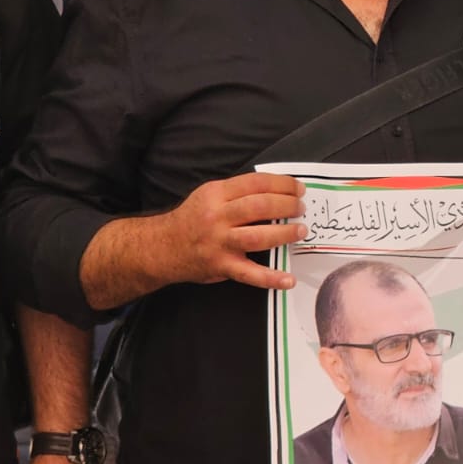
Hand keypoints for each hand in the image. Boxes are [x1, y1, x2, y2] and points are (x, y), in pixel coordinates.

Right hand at [154, 172, 305, 289]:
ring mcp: (219, 243)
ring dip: (285, 234)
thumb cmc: (193, 219)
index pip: (256, 183)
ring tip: (300, 231)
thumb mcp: (209, 195)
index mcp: (216, 194)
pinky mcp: (221, 266)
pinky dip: (271, 278)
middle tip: (301, 208)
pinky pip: (249, 274)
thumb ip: (239, 191)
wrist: (161, 248)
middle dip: (287, 205)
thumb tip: (278, 190)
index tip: (298, 189)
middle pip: (260, 207)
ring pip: (258, 237)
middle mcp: (217, 217)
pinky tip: (288, 280)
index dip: (283, 184)